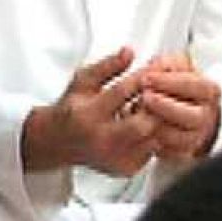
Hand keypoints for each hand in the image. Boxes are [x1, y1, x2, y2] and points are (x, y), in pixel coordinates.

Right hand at [23, 48, 165, 177]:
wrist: (60, 141)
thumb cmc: (73, 109)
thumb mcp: (83, 81)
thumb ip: (107, 66)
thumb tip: (129, 51)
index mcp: (87, 115)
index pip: (121, 93)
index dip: (142, 78)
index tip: (153, 69)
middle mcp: (101, 140)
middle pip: (141, 124)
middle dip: (154, 107)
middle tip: (161, 94)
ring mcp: (114, 158)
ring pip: (152, 140)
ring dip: (159, 121)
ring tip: (159, 108)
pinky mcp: (125, 168)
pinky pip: (152, 152)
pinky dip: (157, 136)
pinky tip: (153, 124)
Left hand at [131, 55, 221, 162]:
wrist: (176, 108)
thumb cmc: (174, 85)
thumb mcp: (173, 66)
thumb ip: (167, 63)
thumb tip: (154, 67)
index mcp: (209, 92)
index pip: (197, 87)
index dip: (171, 82)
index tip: (148, 76)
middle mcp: (206, 116)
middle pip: (190, 116)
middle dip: (164, 105)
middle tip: (144, 96)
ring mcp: (195, 137)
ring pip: (176, 137)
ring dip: (154, 124)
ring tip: (137, 111)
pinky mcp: (180, 153)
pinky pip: (166, 151)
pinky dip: (150, 140)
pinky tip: (138, 126)